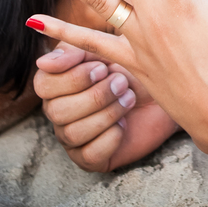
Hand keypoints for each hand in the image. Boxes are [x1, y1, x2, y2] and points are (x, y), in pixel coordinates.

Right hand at [34, 45, 176, 171]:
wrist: (164, 91)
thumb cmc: (130, 67)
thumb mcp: (104, 49)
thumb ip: (74, 49)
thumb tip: (43, 62)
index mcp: (55, 84)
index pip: (44, 85)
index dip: (73, 78)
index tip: (102, 68)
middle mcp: (58, 112)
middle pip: (58, 111)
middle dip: (96, 96)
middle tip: (122, 83)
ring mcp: (72, 137)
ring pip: (73, 133)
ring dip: (107, 114)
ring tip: (128, 99)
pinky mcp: (91, 158)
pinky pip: (90, 154)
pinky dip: (111, 137)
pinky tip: (125, 124)